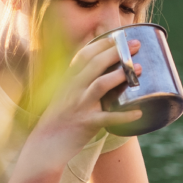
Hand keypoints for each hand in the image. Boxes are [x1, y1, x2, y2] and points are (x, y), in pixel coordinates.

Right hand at [30, 36, 141, 162]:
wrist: (44, 146)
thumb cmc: (58, 120)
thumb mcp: (64, 95)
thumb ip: (79, 83)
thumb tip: (101, 72)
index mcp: (67, 81)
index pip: (84, 55)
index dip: (102, 43)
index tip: (119, 37)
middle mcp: (72, 90)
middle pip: (95, 64)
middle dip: (117, 52)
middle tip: (136, 45)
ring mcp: (78, 106)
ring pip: (100, 85)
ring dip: (120, 75)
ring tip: (139, 69)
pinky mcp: (86, 124)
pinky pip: (108, 118)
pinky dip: (124, 116)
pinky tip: (139, 112)